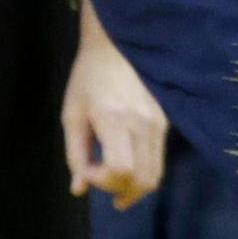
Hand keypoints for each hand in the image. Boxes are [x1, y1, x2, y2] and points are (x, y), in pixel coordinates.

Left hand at [62, 12, 167, 211]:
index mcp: (116, 119)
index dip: (103, 181)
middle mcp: (143, 123)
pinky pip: (158, 158)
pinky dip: (143, 171)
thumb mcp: (72, 114)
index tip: (86, 172)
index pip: (121, 169)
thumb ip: (75, 155)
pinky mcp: (165, 121)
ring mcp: (159, 122)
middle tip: (101, 186)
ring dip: (135, 186)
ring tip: (115, 185)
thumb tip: (80, 189)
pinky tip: (126, 166)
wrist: (118, 47)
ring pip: (156, 172)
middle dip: (121, 191)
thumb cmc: (88, 78)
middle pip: (144, 178)